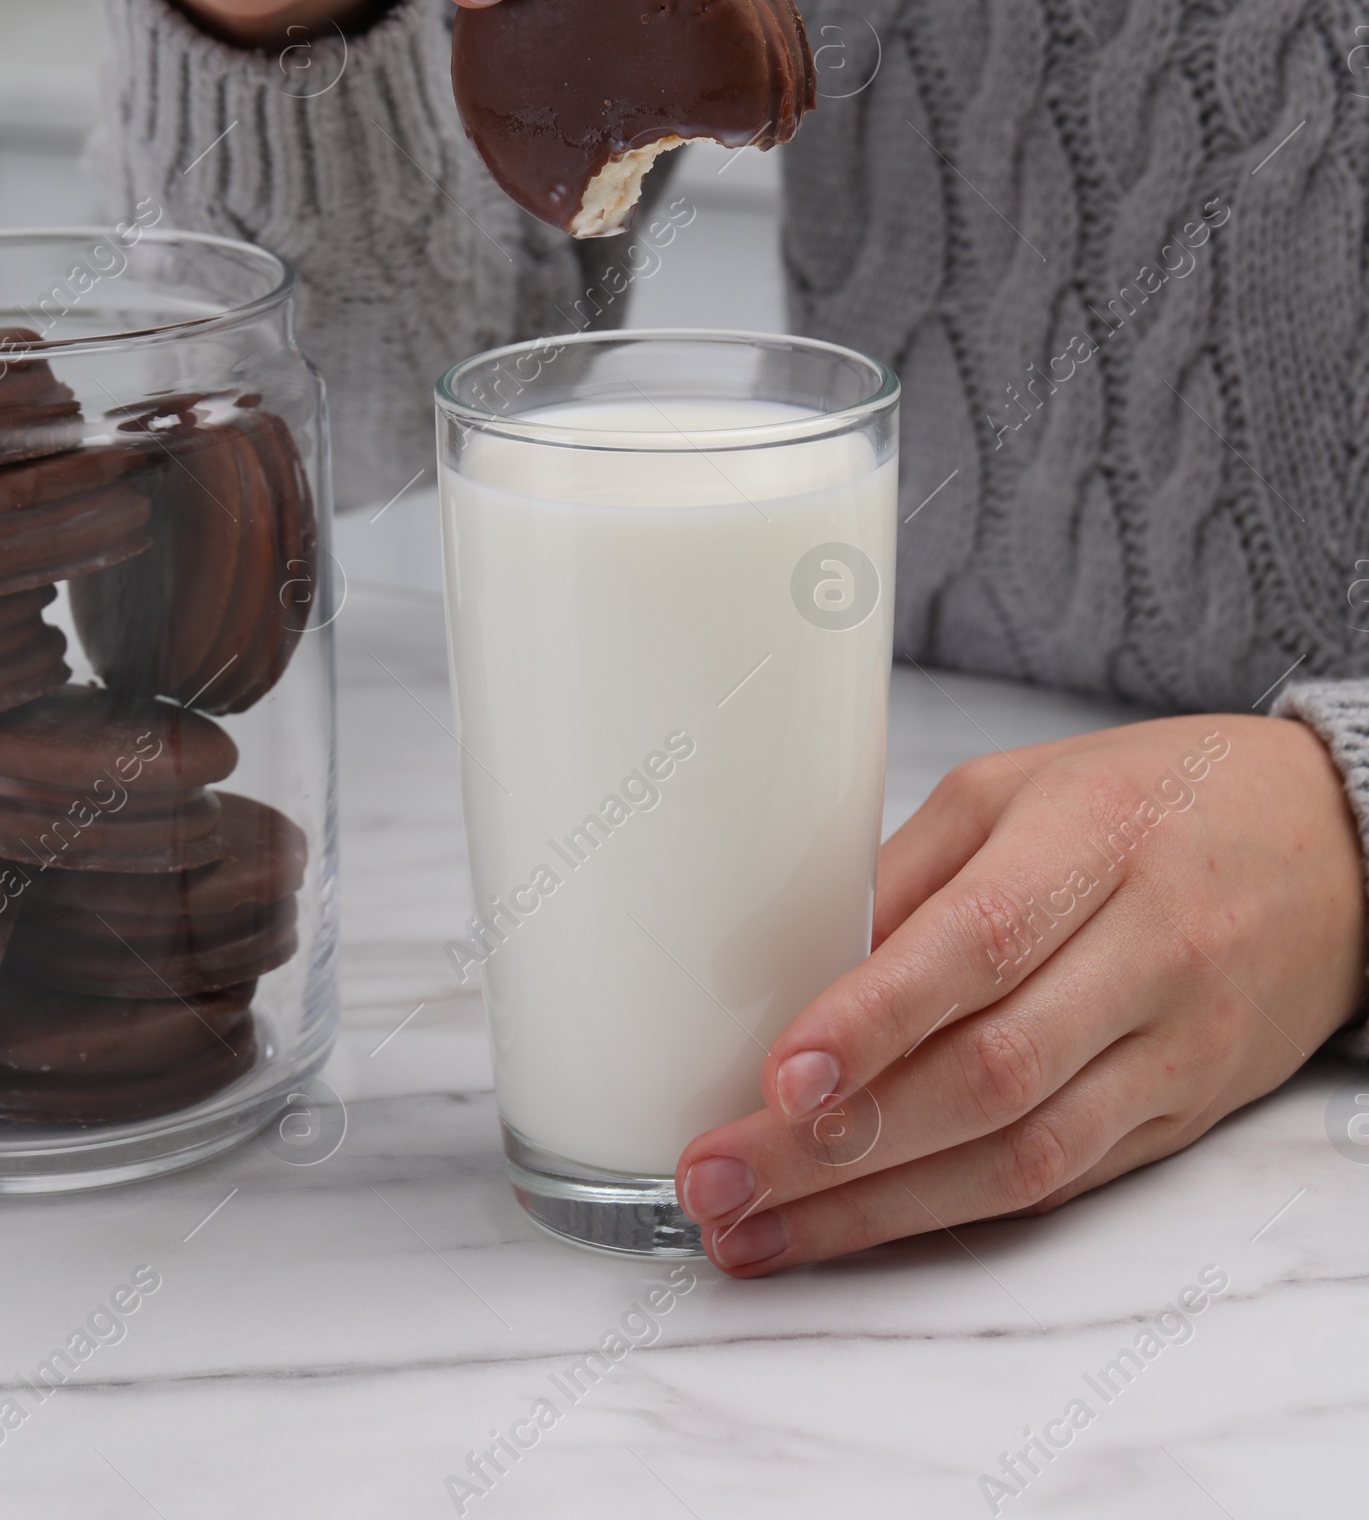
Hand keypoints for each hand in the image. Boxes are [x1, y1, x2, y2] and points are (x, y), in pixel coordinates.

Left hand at [676, 714, 1367, 1275]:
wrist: (1334, 851)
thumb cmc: (1153, 800)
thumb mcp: (1017, 790)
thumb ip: (908, 875)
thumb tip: (783, 967)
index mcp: (1093, 841)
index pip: (980, 943)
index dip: (876, 1019)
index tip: (778, 1077)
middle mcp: (1146, 952)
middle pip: (988, 1075)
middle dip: (838, 1146)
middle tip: (716, 1179)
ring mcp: (1173, 1050)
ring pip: (1022, 1158)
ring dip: (874, 1210)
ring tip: (755, 1232)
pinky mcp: (1181, 1120)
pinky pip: (1057, 1184)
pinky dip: (947, 1216)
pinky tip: (856, 1230)